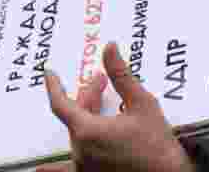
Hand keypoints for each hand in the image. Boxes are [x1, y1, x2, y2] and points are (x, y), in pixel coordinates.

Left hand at [42, 43, 195, 171]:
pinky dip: (70, 153)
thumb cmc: (159, 148)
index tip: (49, 73)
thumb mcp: (142, 104)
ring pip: (80, 133)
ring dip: (88, 115)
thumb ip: (121, 75)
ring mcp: (86, 167)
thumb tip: (110, 48)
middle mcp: (82, 151)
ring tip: (102, 103)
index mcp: (87, 132)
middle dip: (87, 96)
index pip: (59, 103)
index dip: (53, 85)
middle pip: (75, 116)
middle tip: (101, 82)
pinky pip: (75, 161)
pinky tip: (58, 159)